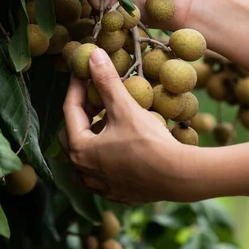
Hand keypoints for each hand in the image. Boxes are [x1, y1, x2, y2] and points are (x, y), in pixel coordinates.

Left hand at [61, 48, 202, 204]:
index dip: (77, 87)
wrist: (179, 177)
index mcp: (80, 150)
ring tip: (105, 120)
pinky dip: (103, 155)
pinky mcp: (116, 193)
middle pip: (71, 134)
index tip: (84, 71)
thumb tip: (94, 55)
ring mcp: (99, 186)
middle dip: (81, 112)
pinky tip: (119, 144)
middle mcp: (83, 171)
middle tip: (95, 96)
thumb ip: (107, 81)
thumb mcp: (125, 108)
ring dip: (90, 136)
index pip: (70, 110)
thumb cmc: (149, 142)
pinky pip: (100, 172)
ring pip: (84, 157)